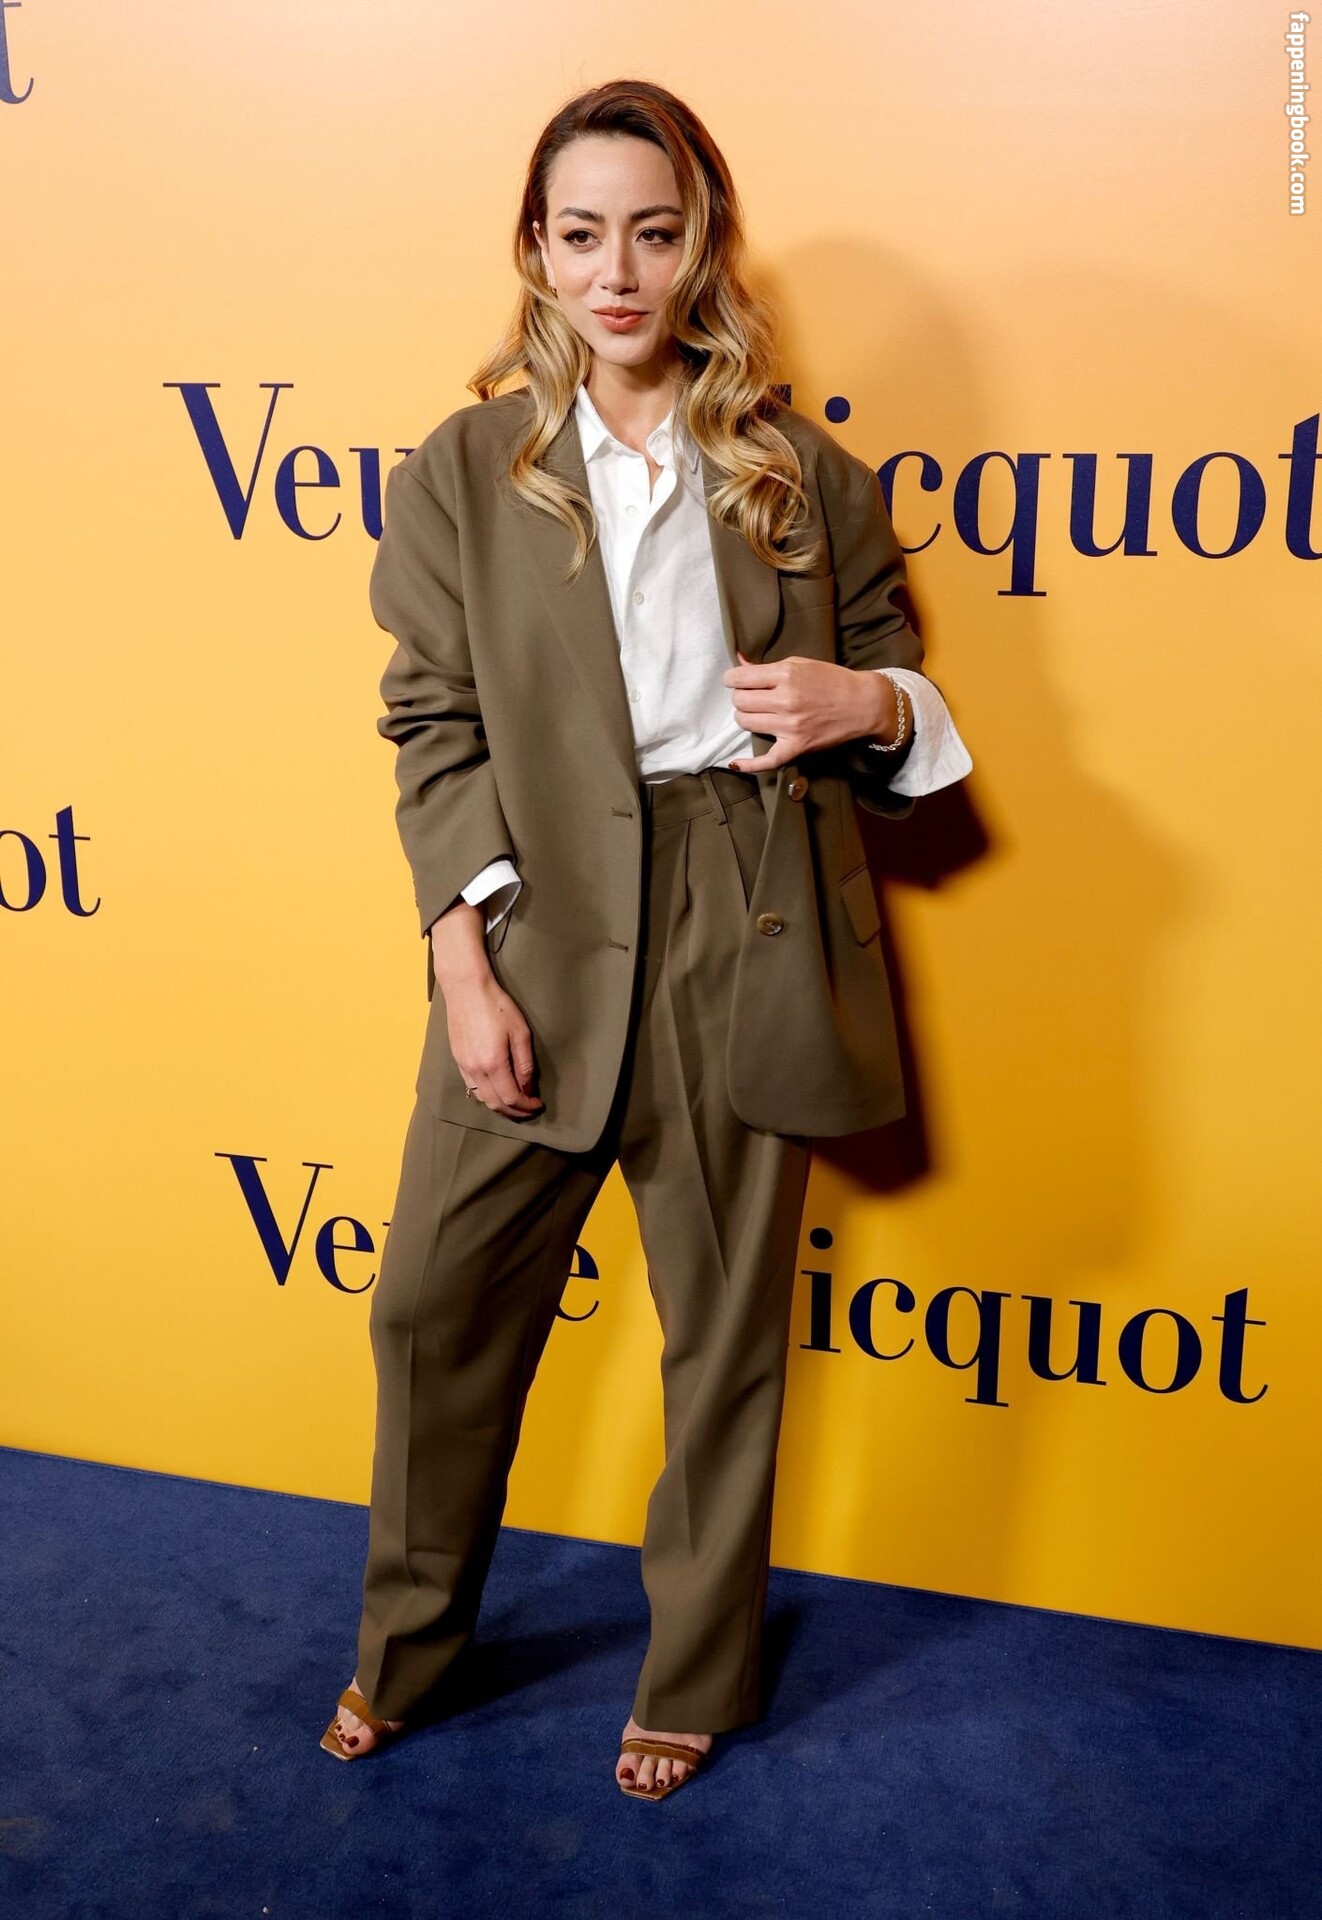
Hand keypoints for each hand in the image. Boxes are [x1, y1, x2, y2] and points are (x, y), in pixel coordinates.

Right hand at [429, 900, 543, 1118]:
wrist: (466, 988)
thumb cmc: (496, 1005)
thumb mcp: (520, 1032)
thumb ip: (524, 1063)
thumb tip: (528, 1087)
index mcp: (493, 1063)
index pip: (511, 1097)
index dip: (526, 1106)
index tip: (538, 1104)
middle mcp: (475, 1069)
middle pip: (495, 1104)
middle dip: (514, 1111)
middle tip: (529, 1109)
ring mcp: (463, 1065)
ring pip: (481, 1098)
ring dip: (499, 1106)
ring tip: (515, 1103)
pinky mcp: (457, 1059)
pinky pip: (471, 1087)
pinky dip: (486, 1095)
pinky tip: (497, 1090)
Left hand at [722, 651, 898, 772]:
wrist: (863, 704)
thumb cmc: (833, 681)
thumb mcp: (801, 663)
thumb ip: (767, 666)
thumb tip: (739, 662)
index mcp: (787, 675)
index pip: (740, 678)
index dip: (732, 679)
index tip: (736, 681)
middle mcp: (786, 700)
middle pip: (740, 701)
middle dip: (741, 697)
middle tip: (752, 697)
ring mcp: (790, 726)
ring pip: (745, 723)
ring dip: (746, 718)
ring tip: (759, 714)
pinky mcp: (797, 747)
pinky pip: (766, 760)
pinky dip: (748, 764)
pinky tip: (735, 763)